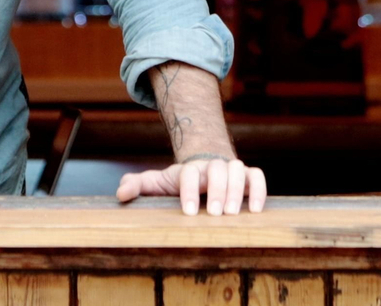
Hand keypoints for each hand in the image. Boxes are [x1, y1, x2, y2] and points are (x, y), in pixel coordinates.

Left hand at [116, 156, 266, 215]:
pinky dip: (259, 190)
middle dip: (217, 190)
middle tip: (215, 214)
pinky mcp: (248, 176)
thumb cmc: (180, 182)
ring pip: (239, 170)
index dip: (189, 190)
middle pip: (217, 169)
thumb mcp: (158, 183)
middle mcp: (212, 166)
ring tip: (234, 214)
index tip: (188, 211)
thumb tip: (121, 194)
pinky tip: (256, 210)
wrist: (205, 168)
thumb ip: (139, 185)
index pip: (189, 173)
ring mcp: (232, 168)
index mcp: (190, 169)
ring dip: (238, 190)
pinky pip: (257, 177)